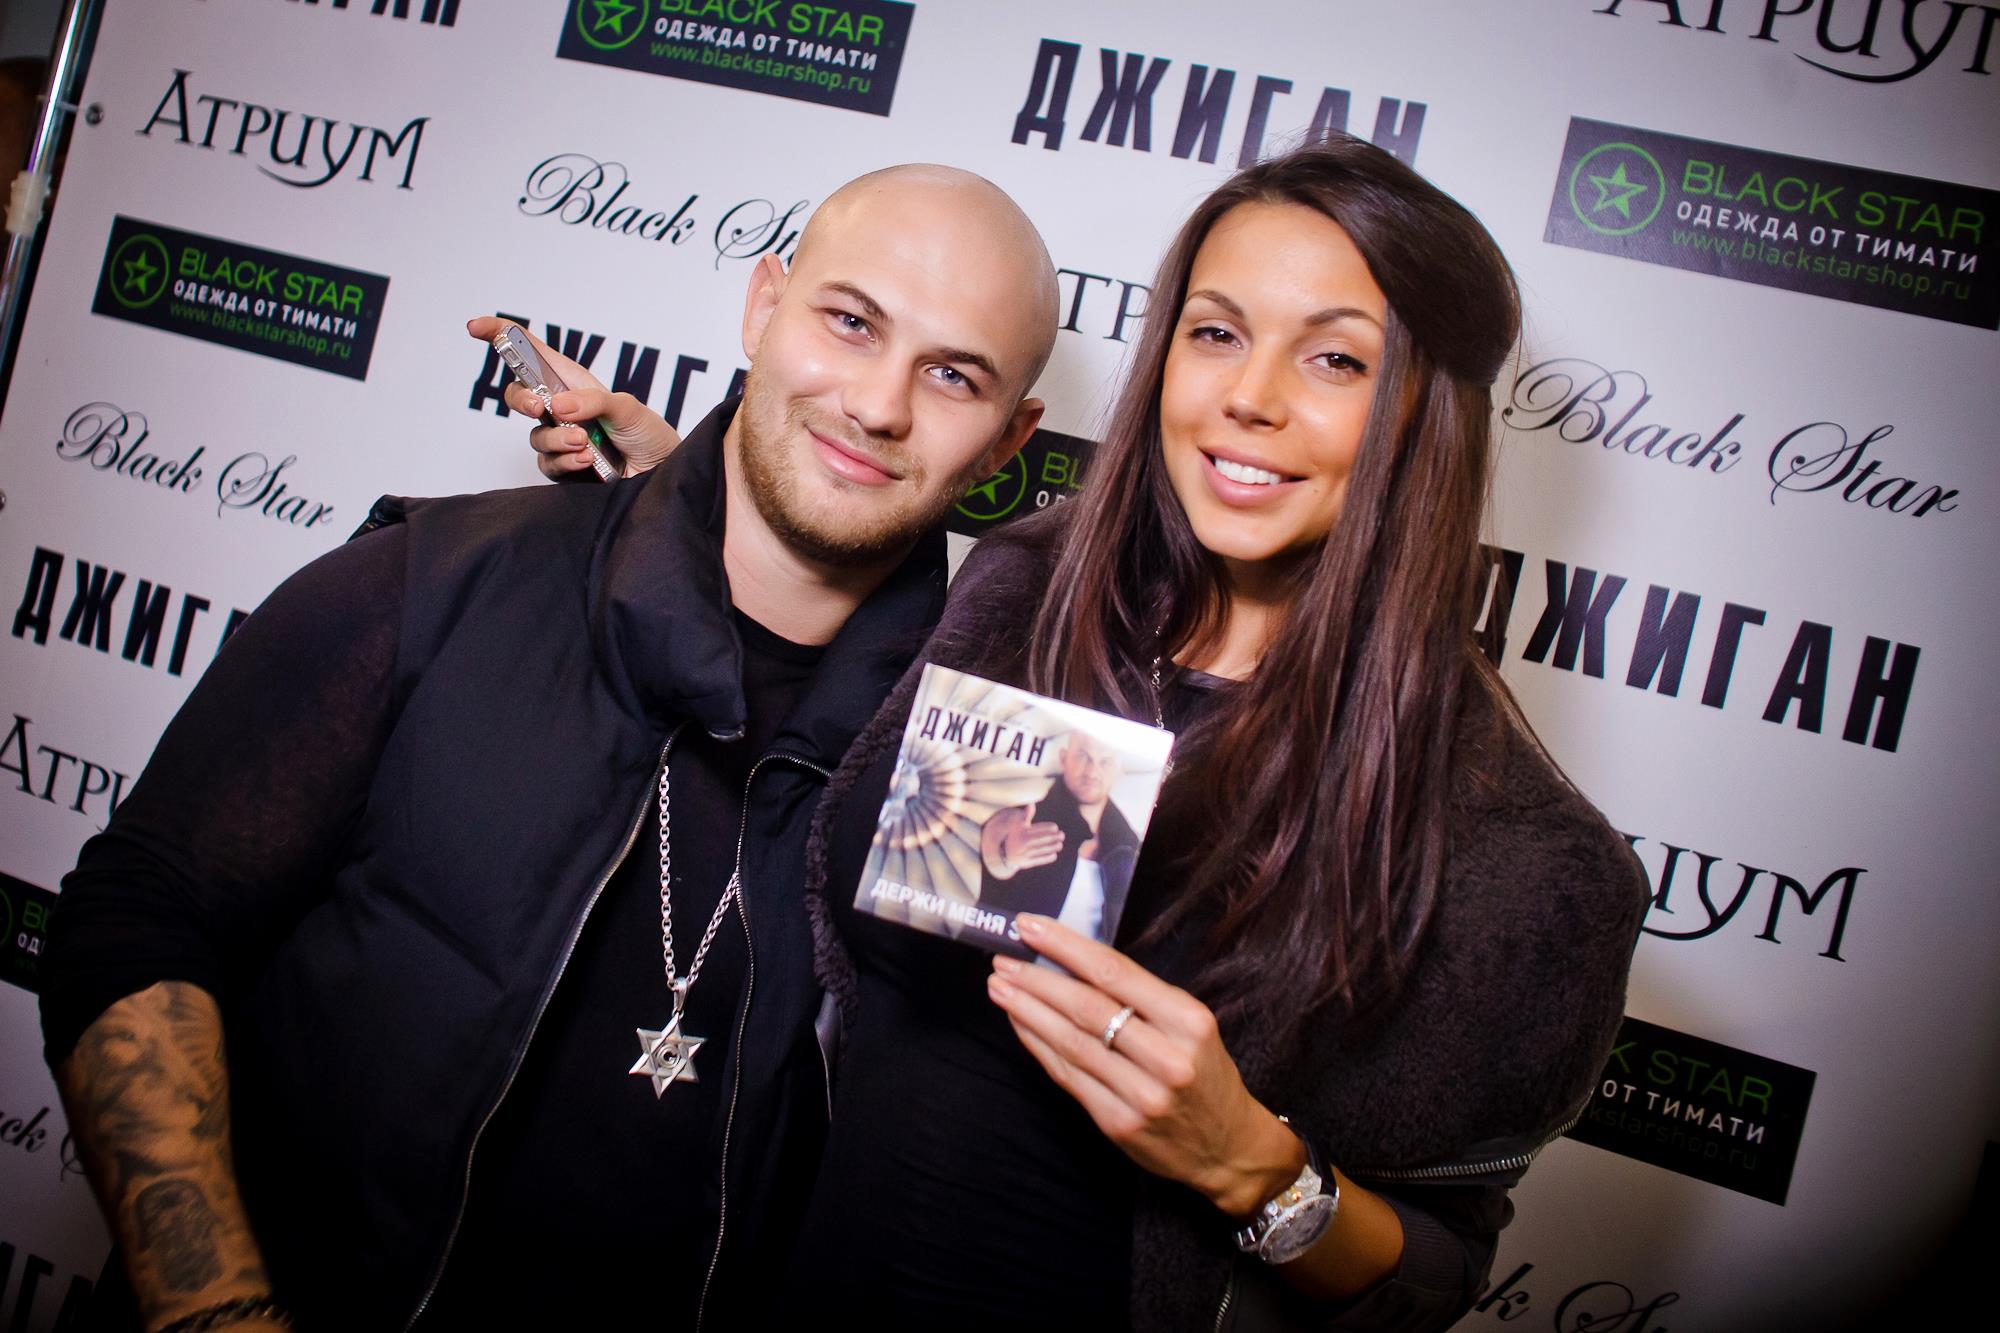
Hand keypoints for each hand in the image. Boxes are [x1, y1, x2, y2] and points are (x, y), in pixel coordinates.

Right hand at [465, 317, 679, 478]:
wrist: (663, 474)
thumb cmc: (650, 435)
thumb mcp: (627, 408)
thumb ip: (593, 402)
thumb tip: (557, 405)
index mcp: (574, 383)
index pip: (532, 353)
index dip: (502, 335)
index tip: (475, 327)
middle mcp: (562, 408)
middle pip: (519, 395)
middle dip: (520, 401)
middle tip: (539, 408)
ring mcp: (561, 438)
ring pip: (534, 435)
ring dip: (557, 438)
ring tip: (585, 443)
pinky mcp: (565, 466)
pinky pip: (547, 463)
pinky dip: (565, 461)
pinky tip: (588, 461)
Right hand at [980, 803, 1064, 878]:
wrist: (1004, 853)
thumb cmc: (1015, 836)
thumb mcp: (1018, 826)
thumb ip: (1026, 815)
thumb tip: (1031, 804)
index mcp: (1022, 833)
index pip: (1037, 829)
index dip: (1048, 828)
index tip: (1055, 827)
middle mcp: (1023, 843)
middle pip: (1041, 839)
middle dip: (1053, 837)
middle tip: (1062, 835)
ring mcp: (1024, 854)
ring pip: (1041, 850)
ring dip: (1053, 847)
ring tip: (1060, 845)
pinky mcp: (1026, 863)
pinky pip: (1039, 860)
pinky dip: (1047, 858)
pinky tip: (1054, 854)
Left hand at [986, 914, 1303, 1217]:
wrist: (1228, 1147)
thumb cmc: (1204, 1073)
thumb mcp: (1190, 1025)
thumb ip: (1140, 998)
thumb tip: (1071, 962)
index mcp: (1187, 1020)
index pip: (1115, 973)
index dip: (1067, 948)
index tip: (1030, 927)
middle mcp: (1167, 1057)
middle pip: (1086, 1008)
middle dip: (1037, 980)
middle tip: (1003, 959)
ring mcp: (1141, 1095)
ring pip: (1071, 1042)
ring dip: (1028, 1011)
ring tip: (1000, 987)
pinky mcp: (1118, 1124)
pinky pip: (1069, 1076)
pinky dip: (1039, 1046)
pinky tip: (1021, 1025)